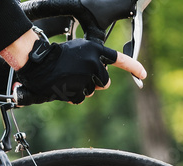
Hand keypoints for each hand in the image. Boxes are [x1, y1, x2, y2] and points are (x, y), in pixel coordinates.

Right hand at [0, 30, 146, 104]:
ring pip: (92, 91)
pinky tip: (64, 89)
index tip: (143, 75)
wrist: (39, 64)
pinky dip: (73, 97)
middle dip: (96, 84)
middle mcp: (94, 63)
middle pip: (105, 82)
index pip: (120, 59)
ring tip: (68, 81)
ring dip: (82, 90)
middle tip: (81, 78)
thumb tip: (103, 77)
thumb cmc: (57, 56)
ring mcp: (85, 77)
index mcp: (96, 51)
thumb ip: (94, 59)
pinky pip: (80, 99)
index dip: (134, 68)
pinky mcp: (76, 90)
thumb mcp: (79, 50)